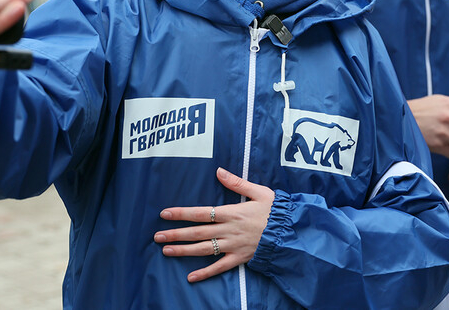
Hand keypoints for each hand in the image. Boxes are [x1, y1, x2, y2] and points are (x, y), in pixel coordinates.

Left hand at [155, 167, 274, 282]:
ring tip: (166, 251)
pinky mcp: (239, 259)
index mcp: (232, 212)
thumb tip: (219, 171)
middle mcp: (229, 230)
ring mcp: (233, 246)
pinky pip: (219, 267)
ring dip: (183, 251)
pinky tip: (190, 277)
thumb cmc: (275, 210)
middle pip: (197, 232)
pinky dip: (205, 273)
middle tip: (157, 236)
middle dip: (175, 234)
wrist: (291, 232)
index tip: (164, 214)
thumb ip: (237, 183)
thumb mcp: (259, 191)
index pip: (201, 213)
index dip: (181, 213)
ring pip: (203, 249)